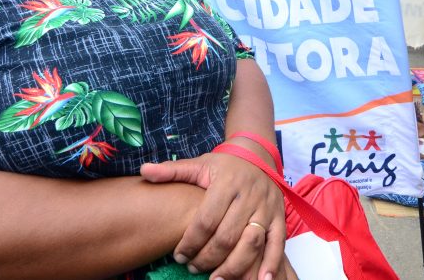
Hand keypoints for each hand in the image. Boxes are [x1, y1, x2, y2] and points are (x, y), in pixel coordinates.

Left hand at [141, 151, 286, 279]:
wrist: (257, 156)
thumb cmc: (223, 166)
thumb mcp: (198, 164)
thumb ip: (171, 171)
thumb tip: (144, 171)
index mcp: (226, 183)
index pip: (206, 220)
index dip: (190, 242)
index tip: (178, 255)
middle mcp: (248, 195)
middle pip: (226, 236)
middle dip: (207, 258)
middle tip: (192, 268)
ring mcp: (266, 208)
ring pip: (250, 244)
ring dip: (232, 267)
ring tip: (214, 279)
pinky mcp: (280, 217)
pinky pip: (278, 244)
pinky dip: (271, 264)